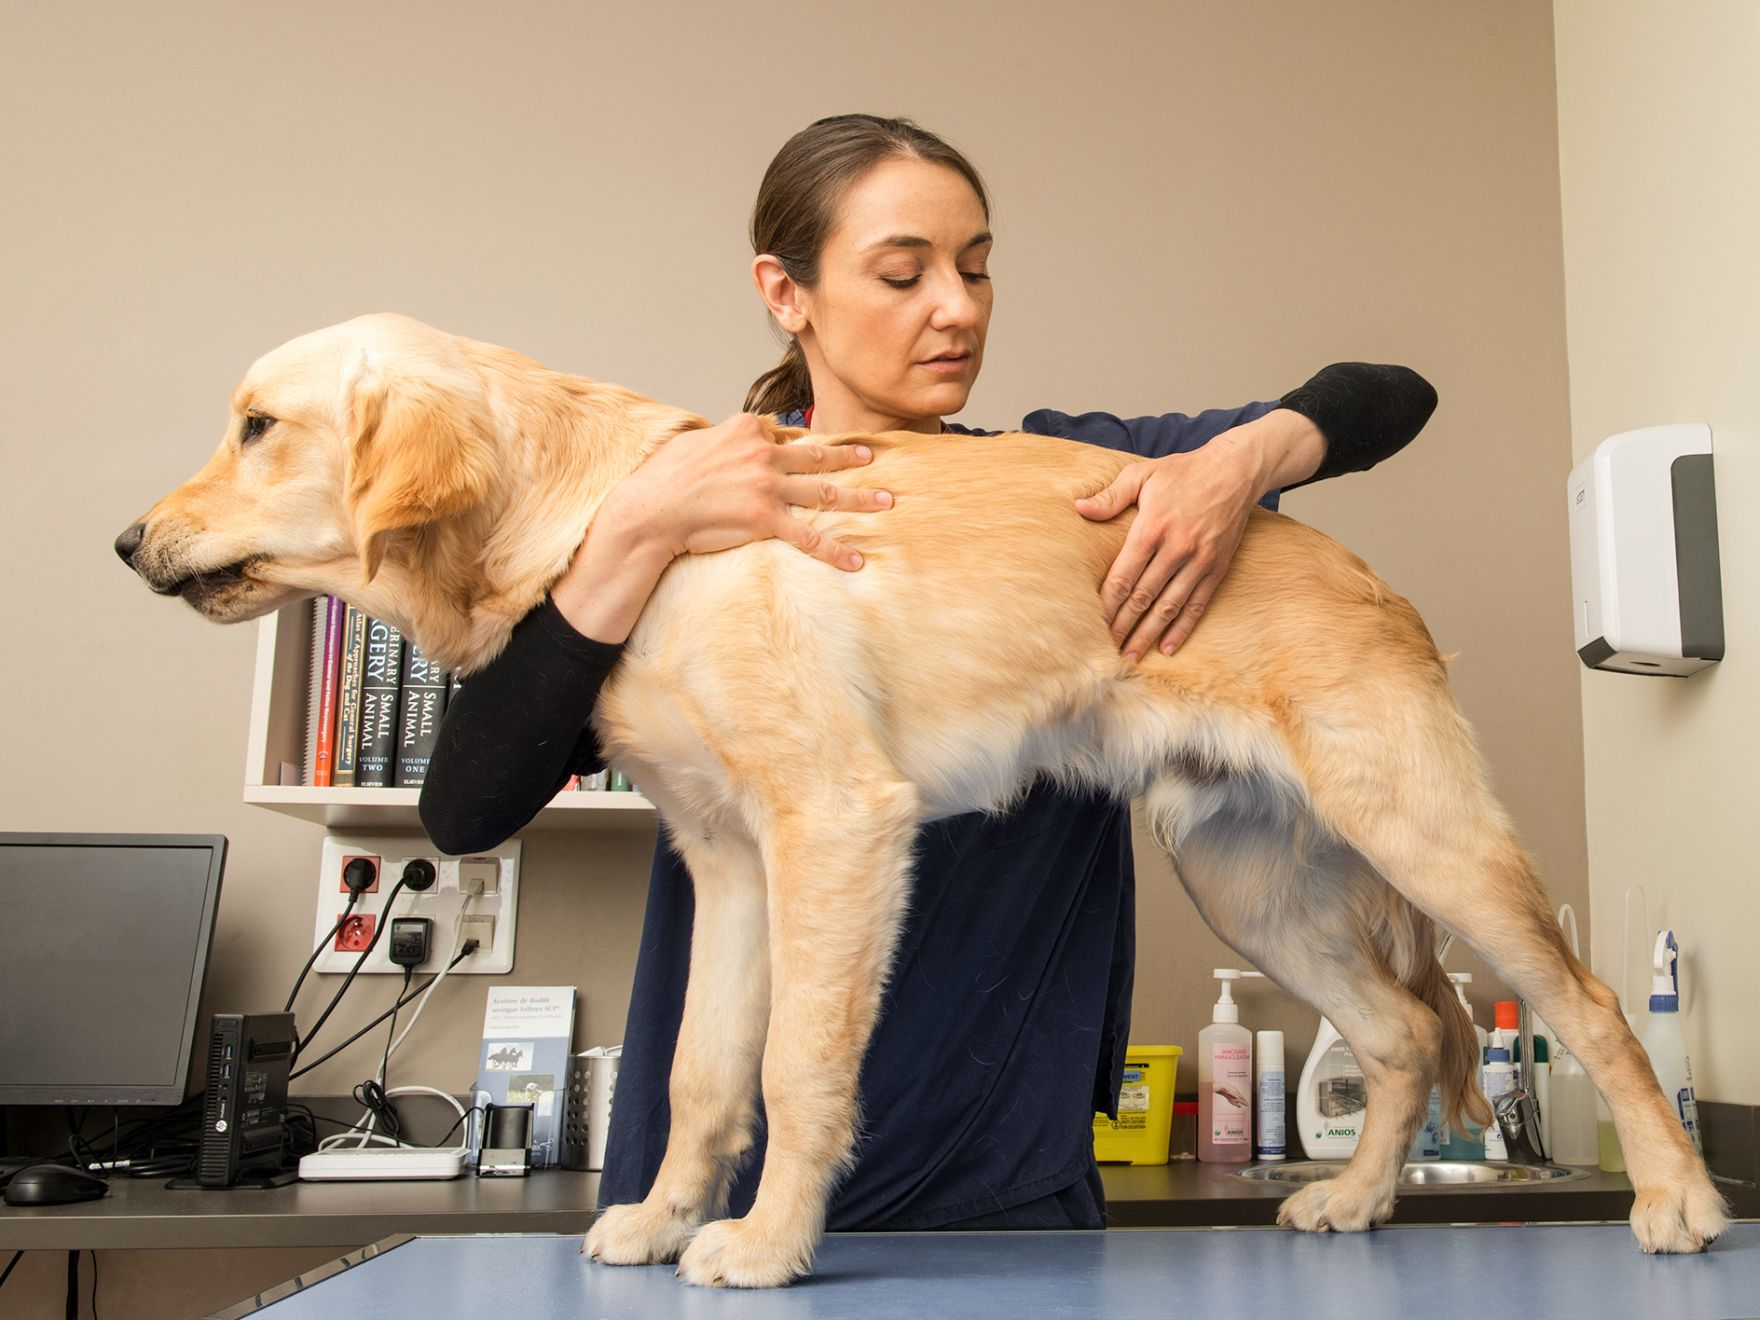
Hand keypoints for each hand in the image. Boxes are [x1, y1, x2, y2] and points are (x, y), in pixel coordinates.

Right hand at [605, 412, 889, 570]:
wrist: (651, 509)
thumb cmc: (665, 477)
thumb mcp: (696, 440)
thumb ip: (722, 438)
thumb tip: (727, 440)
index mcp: (747, 430)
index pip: (785, 435)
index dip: (803, 443)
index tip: (824, 446)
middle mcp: (763, 454)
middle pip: (816, 456)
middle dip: (850, 459)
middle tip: (873, 459)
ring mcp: (768, 486)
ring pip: (824, 492)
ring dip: (859, 498)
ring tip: (885, 502)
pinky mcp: (766, 519)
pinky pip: (809, 536)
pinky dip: (835, 550)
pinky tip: (856, 560)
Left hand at [1075, 424, 1277, 658]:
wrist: (1235, 470)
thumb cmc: (1183, 472)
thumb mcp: (1142, 475)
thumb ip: (1111, 496)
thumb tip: (1079, 509)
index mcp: (1152, 528)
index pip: (1123, 576)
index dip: (1107, 605)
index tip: (1091, 625)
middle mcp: (1176, 548)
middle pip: (1143, 597)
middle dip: (1123, 626)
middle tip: (1106, 651)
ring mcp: (1199, 560)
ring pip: (1169, 606)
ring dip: (1148, 634)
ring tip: (1131, 655)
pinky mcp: (1216, 567)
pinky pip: (1197, 604)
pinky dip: (1182, 628)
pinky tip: (1167, 647)